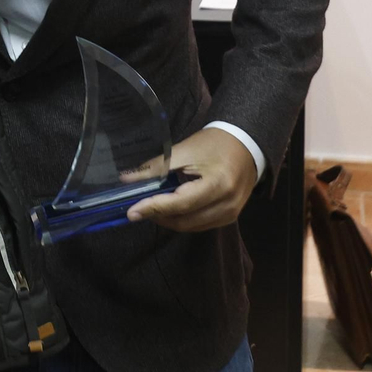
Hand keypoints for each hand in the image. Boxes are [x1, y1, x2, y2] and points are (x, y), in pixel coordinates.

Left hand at [126, 128, 257, 231]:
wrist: (245, 145)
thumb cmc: (213, 144)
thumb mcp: (183, 150)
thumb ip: (156, 168)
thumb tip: (126, 180)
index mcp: (218, 184)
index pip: (180, 203)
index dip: (154, 208)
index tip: (131, 211)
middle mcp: (227, 204)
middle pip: (184, 220)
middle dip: (158, 216)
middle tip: (138, 208)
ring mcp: (231, 213)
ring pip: (190, 226)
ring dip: (168, 219)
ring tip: (151, 207)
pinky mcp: (229, 217)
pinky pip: (199, 225)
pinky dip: (181, 219)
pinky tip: (169, 209)